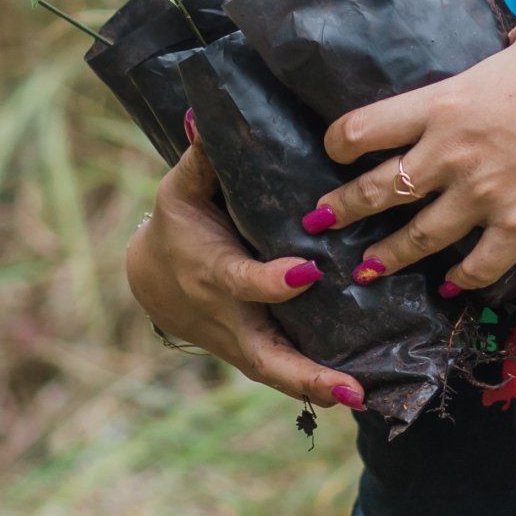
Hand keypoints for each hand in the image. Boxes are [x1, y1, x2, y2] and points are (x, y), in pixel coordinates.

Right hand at [125, 138, 364, 412]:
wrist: (151, 279)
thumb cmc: (178, 224)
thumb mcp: (181, 189)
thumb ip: (202, 159)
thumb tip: (206, 116)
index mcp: (213, 271)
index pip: (243, 282)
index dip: (271, 282)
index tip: (306, 272)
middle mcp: (229, 316)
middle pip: (266, 354)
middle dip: (305, 373)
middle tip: (349, 387)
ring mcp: (242, 342)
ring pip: (278, 374)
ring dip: (318, 390)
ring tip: (365, 398)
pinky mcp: (254, 353)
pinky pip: (284, 374)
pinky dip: (316, 387)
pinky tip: (361, 391)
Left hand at [311, 4, 515, 293]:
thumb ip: (508, 39)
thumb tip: (511, 40)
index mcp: (445, 103)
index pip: (365, 128)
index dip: (341, 142)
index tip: (334, 151)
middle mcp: (452, 155)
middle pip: (379, 191)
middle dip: (343, 210)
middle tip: (320, 222)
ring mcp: (484, 197)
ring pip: (418, 238)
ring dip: (387, 257)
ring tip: (366, 269)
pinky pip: (479, 265)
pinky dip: (463, 278)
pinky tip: (452, 284)